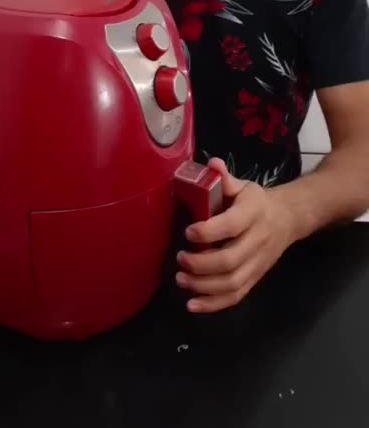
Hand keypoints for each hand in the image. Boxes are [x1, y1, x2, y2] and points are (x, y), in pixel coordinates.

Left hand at [176, 158, 294, 311]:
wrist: (288, 219)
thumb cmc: (256, 201)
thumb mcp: (243, 186)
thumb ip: (225, 179)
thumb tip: (212, 163)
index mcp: (253, 213)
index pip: (232, 225)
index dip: (208, 231)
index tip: (187, 231)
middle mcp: (257, 240)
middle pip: (230, 260)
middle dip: (201, 264)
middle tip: (180, 258)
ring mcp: (258, 263)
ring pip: (232, 283)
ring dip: (203, 286)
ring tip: (181, 279)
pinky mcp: (255, 278)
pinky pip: (236, 296)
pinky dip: (214, 304)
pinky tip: (192, 304)